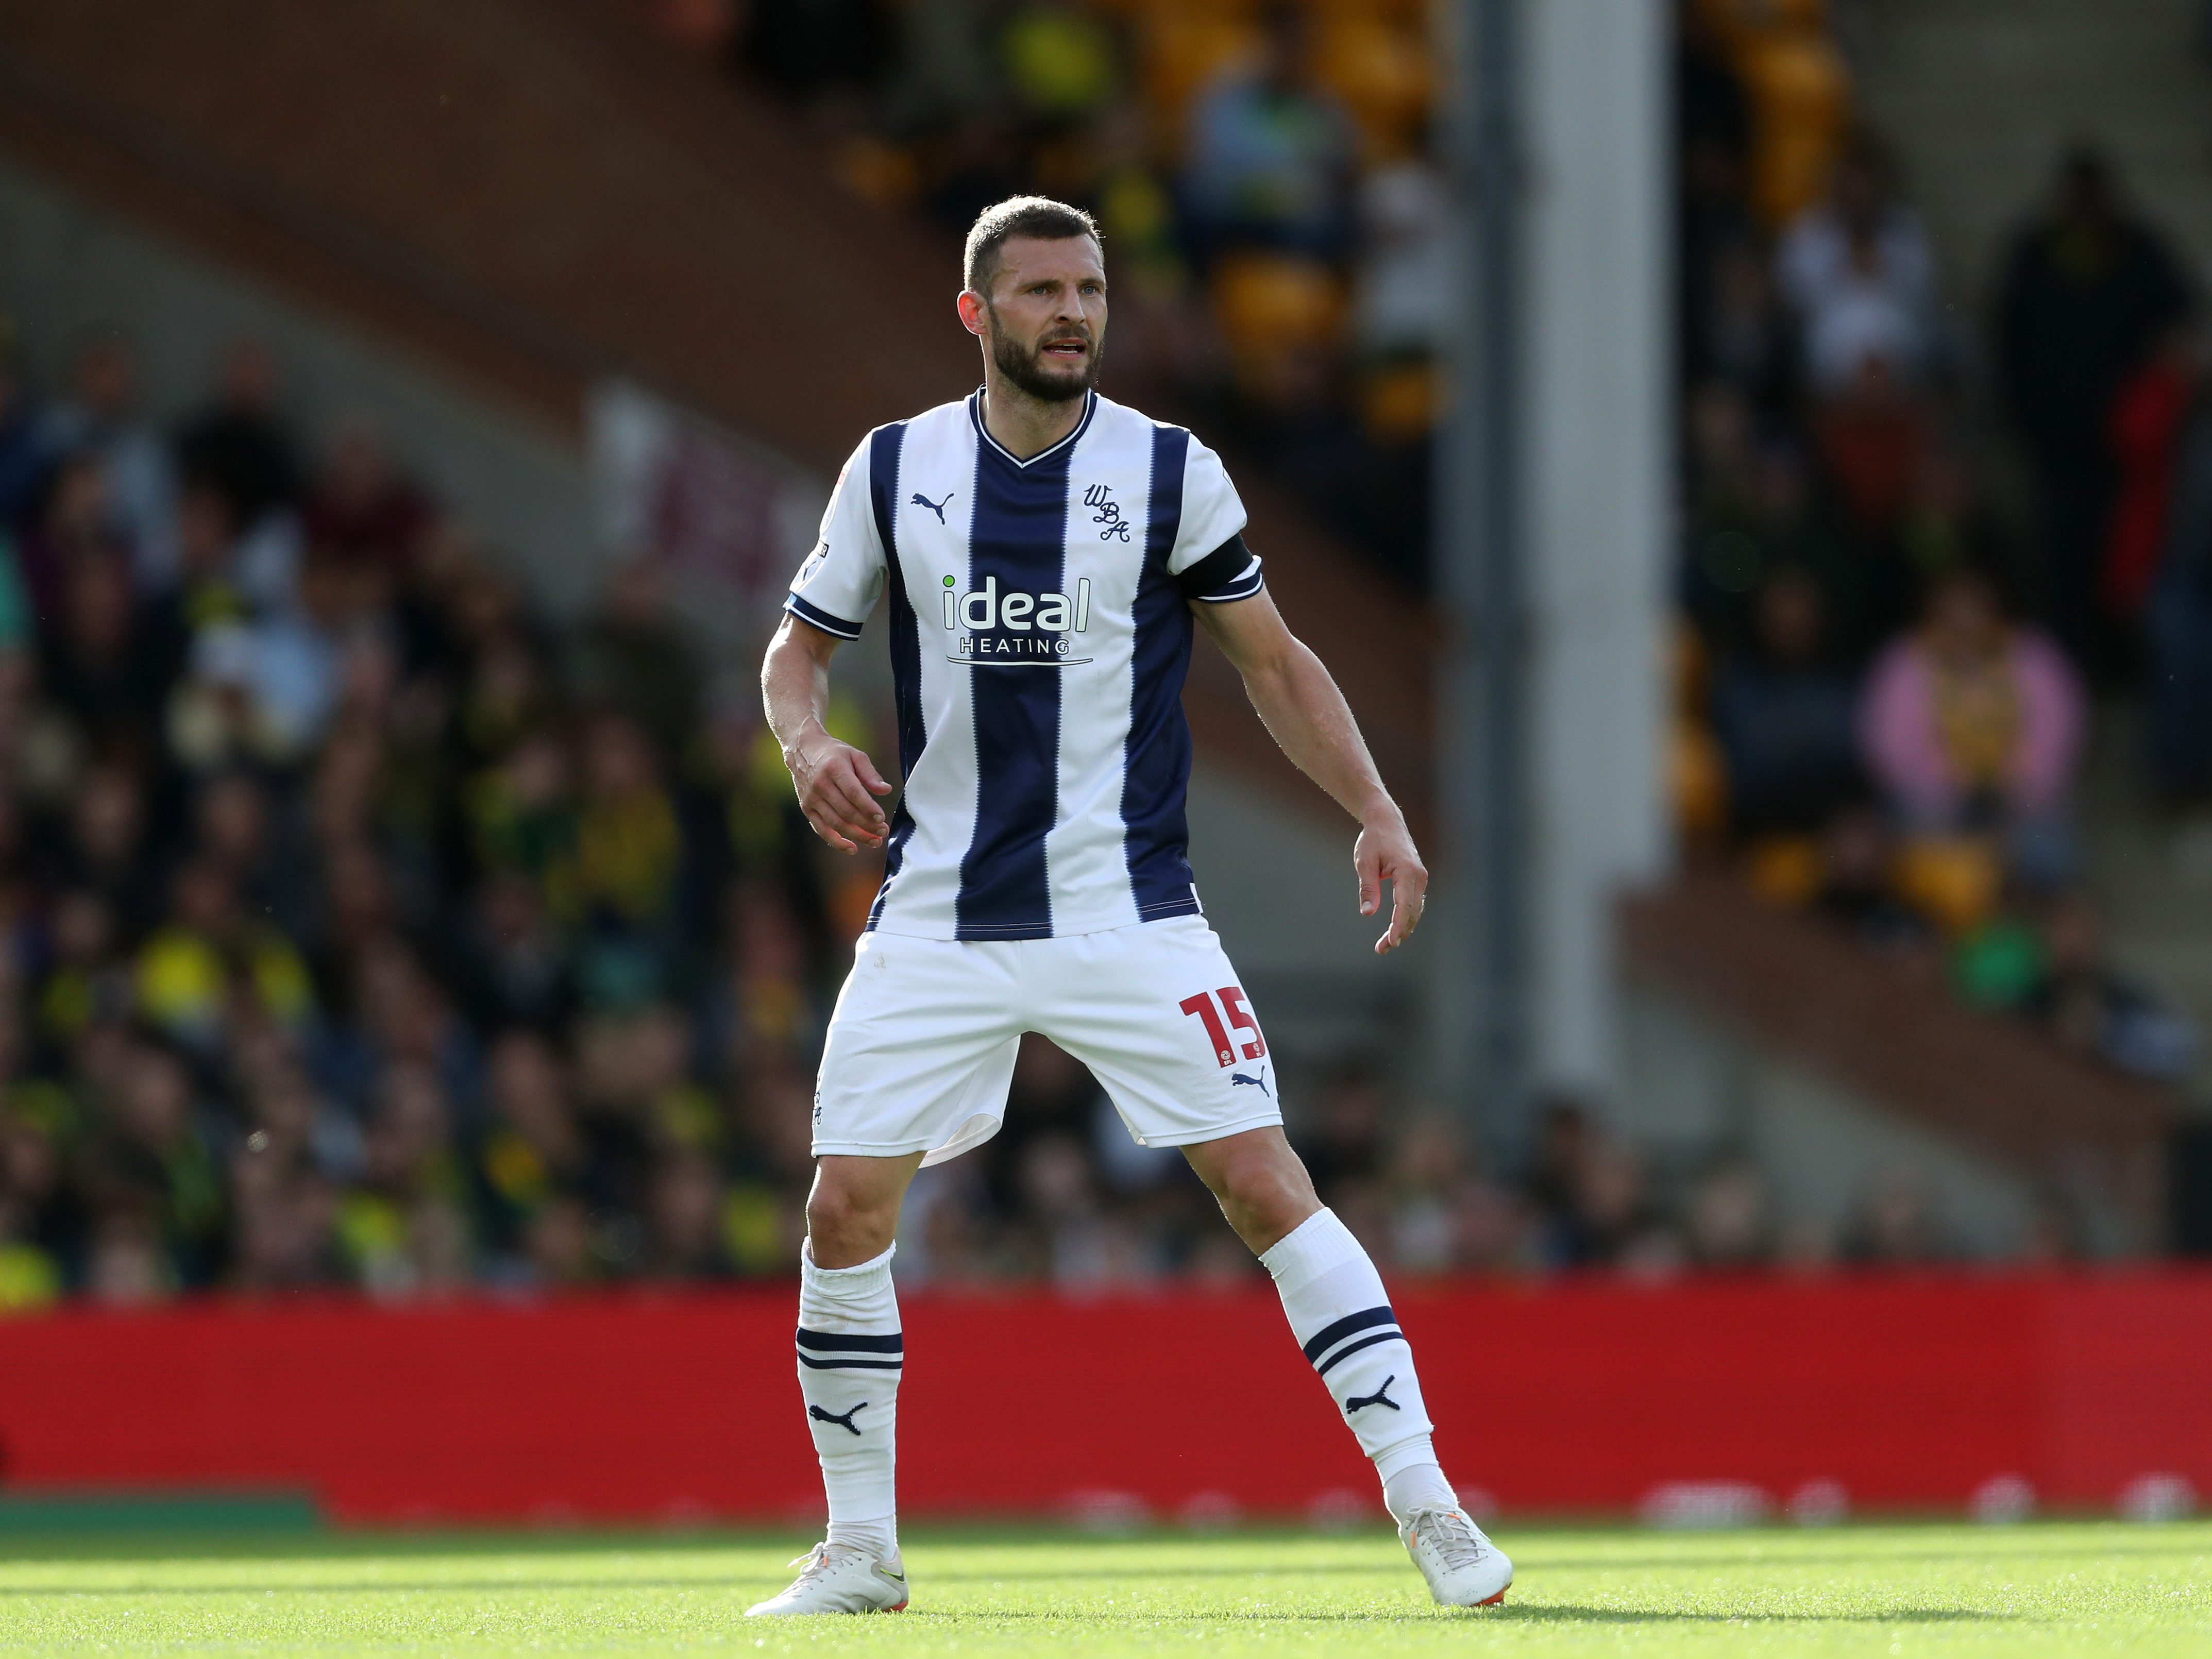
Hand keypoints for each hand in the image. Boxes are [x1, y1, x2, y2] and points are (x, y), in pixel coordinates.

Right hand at [785, 725, 891, 852]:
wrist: (803, 750)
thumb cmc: (834, 754)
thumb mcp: (855, 755)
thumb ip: (870, 774)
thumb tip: (886, 790)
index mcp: (834, 768)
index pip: (853, 792)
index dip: (868, 807)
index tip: (881, 818)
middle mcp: (820, 784)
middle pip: (846, 811)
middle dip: (867, 825)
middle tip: (883, 831)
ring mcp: (811, 798)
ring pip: (835, 823)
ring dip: (856, 836)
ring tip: (874, 841)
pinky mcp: (806, 808)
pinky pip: (821, 829)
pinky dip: (836, 842)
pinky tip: (852, 848)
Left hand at [1355, 806, 1426, 954]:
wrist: (1386, 821)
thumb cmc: (1373, 840)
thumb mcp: (1364, 863)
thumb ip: (1368, 888)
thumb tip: (1367, 913)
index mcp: (1407, 871)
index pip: (1404, 905)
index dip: (1398, 926)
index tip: (1391, 942)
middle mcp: (1419, 876)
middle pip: (1412, 912)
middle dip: (1399, 933)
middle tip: (1381, 950)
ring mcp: (1420, 878)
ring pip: (1415, 911)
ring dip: (1403, 929)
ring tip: (1384, 945)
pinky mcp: (1417, 879)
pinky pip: (1414, 904)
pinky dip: (1406, 918)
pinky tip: (1394, 930)